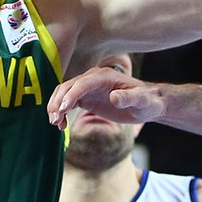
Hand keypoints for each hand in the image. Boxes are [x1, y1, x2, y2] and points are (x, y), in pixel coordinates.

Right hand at [47, 66, 167, 129]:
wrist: (146, 104)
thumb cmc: (146, 101)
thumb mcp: (141, 101)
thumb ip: (129, 98)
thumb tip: (114, 97)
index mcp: (105, 76)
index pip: (82, 83)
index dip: (71, 95)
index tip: (62, 110)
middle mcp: (94, 78)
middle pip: (68, 86)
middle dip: (58, 102)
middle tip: (55, 120)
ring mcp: (88, 87)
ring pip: (64, 92)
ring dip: (55, 106)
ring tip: (56, 124)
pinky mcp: (86, 97)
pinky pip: (67, 101)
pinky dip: (60, 111)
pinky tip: (61, 125)